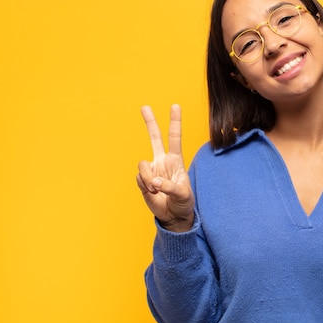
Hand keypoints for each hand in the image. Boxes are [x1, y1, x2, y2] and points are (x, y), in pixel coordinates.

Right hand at [136, 104, 194, 231]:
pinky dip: (145, 186)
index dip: (175, 122)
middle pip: (155, 138)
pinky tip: (153, 193)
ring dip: (148, 178)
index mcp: (176, 161)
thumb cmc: (183, 202)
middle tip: (145, 106)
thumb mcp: (183, 195)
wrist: (173, 216)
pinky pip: (139, 178)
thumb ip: (170, 187)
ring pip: (142, 165)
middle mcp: (162, 161)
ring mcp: (151, 170)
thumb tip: (154, 181)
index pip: (175, 138)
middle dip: (150, 122)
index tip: (175, 106)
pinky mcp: (142, 181)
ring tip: (156, 190)